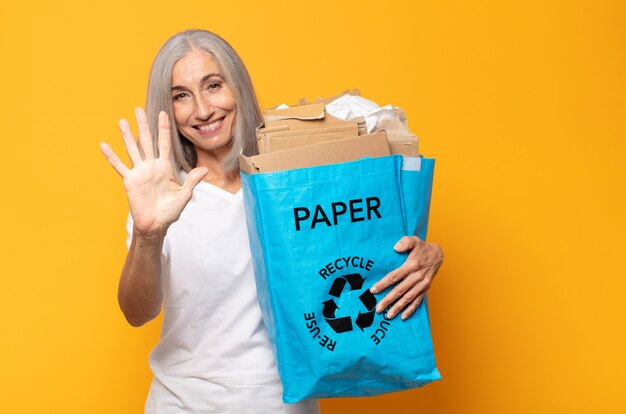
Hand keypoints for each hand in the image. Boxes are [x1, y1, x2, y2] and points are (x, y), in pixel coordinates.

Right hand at [99, 107, 208, 236]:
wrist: (156, 224)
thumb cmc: (170, 211)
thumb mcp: (184, 195)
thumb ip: (192, 181)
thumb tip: (205, 170)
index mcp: (165, 167)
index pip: (164, 144)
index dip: (163, 129)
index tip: (163, 113)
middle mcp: (151, 166)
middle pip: (147, 141)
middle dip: (144, 125)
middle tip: (138, 109)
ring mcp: (139, 172)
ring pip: (132, 149)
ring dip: (127, 136)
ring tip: (122, 121)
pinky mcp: (129, 181)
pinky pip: (119, 166)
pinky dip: (111, 156)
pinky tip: (104, 145)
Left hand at [370, 236, 442, 320]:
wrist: (438, 254)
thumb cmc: (422, 248)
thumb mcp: (414, 240)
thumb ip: (405, 242)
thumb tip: (396, 248)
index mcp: (412, 265)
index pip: (394, 276)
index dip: (383, 284)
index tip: (373, 290)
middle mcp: (417, 277)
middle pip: (400, 290)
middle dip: (388, 300)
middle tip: (378, 308)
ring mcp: (422, 284)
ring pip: (408, 298)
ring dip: (398, 307)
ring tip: (388, 315)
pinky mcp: (425, 289)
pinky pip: (418, 301)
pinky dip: (411, 310)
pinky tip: (403, 316)